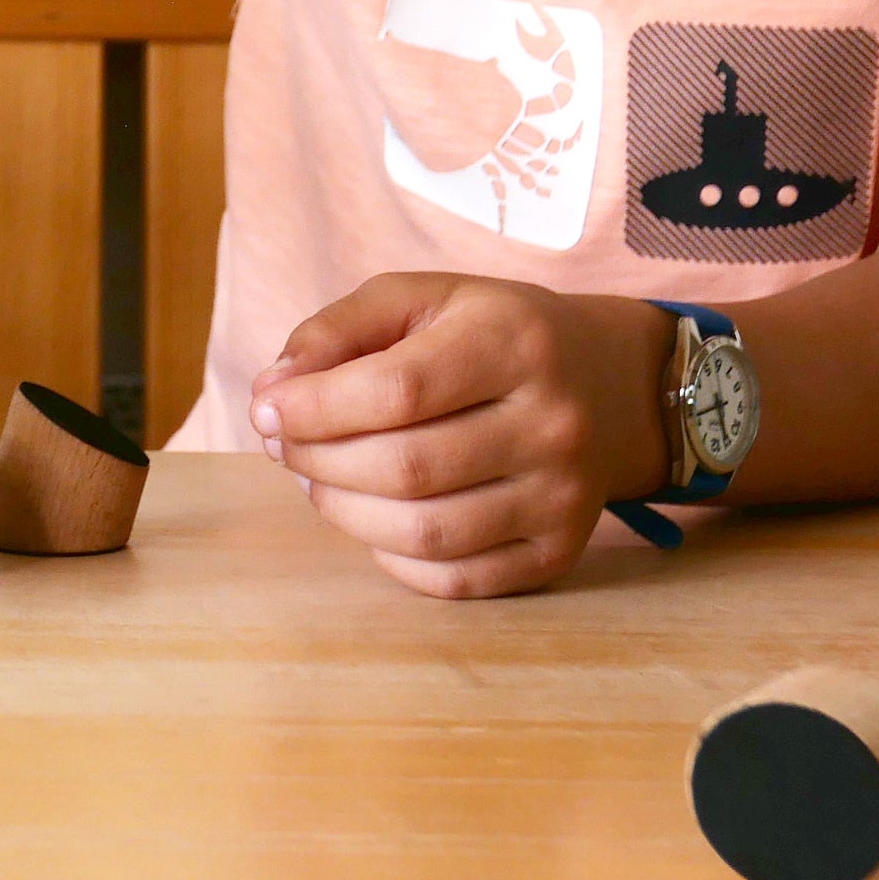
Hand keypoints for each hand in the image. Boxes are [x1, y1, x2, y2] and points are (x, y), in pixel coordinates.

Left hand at [249, 274, 674, 599]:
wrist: (612, 385)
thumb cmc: (490, 334)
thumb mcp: (420, 299)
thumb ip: (336, 332)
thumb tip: (271, 392)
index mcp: (514, 343)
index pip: (397, 390)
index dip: (313, 408)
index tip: (266, 411)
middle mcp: (551, 423)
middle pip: (405, 468)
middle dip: (317, 461)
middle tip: (284, 446)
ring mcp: (563, 497)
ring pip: (425, 532)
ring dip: (344, 511)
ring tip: (319, 478)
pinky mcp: (558, 552)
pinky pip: (454, 580)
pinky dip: (391, 556)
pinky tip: (372, 516)